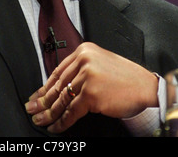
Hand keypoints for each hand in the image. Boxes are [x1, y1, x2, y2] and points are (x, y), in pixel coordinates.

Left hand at [25, 42, 158, 132]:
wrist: (145, 87)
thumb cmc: (126, 78)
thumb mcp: (101, 63)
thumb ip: (82, 69)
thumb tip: (61, 86)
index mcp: (84, 50)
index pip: (59, 71)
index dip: (46, 86)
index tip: (37, 95)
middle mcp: (84, 60)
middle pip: (58, 84)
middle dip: (42, 100)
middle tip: (31, 108)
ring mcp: (87, 76)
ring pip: (62, 99)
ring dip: (49, 113)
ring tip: (40, 120)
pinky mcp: (91, 94)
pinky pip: (71, 111)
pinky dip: (62, 122)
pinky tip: (56, 127)